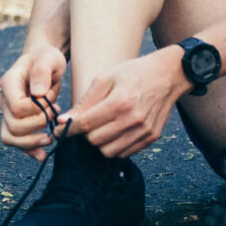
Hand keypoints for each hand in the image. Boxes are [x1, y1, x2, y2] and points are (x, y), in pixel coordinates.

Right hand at [0, 46, 65, 160]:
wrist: (44, 63)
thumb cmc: (47, 59)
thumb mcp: (49, 58)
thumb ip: (42, 71)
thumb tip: (38, 93)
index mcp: (9, 82)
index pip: (17, 107)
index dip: (37, 110)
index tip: (51, 101)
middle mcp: (4, 99)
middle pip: (13, 125)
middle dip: (38, 125)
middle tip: (55, 114)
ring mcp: (7, 112)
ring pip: (10, 138)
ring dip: (31, 143)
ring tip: (50, 140)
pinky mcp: (15, 122)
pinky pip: (15, 142)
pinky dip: (29, 151)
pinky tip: (42, 154)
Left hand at [58, 48, 191, 158]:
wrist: (168, 75)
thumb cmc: (133, 73)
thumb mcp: (106, 78)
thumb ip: (85, 101)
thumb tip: (64, 120)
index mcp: (119, 102)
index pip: (86, 125)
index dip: (67, 129)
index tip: (57, 130)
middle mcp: (133, 120)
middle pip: (95, 141)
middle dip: (84, 133)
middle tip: (86, 122)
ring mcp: (144, 132)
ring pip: (108, 151)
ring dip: (99, 141)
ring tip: (102, 125)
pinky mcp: (151, 138)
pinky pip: (124, 153)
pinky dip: (115, 145)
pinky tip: (115, 130)